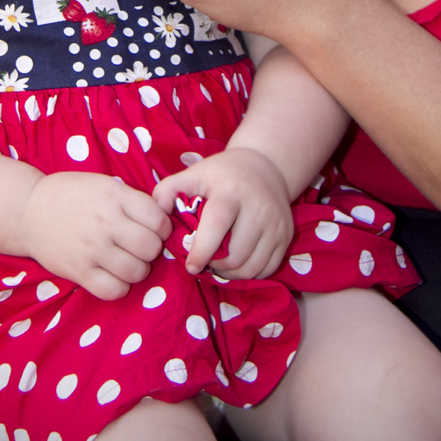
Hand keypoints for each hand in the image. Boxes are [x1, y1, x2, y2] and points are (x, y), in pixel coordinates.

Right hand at [20, 171, 172, 300]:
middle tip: (139, 246)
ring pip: (136, 271)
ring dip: (138, 269)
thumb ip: (133, 200)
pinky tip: (114, 275)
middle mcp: (106, 223)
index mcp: (115, 197)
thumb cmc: (72, 195)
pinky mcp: (78, 272)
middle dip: (151, 249)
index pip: (158, 219)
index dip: (162, 227)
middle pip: (151, 248)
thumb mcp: (105, 184)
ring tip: (128, 261)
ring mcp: (91, 249)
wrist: (28, 210)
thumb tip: (165, 218)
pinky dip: (120, 286)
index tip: (153, 229)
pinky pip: (113, 290)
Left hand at [153, 148, 292, 279]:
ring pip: (252, 267)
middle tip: (204, 262)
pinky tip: (236, 263)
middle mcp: (258, 208)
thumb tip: (155, 215)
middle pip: (236, 255)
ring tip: (218, 263)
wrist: (264, 166)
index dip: (201, 252)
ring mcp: (275, 223)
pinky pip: (267, 269)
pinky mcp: (286, 236)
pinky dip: (249, 274)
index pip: (217, 227)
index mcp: (231, 192)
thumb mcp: (193, 175)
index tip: (190, 266)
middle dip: (216, 266)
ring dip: (231, 274)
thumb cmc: (221, 174)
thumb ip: (167, 191)